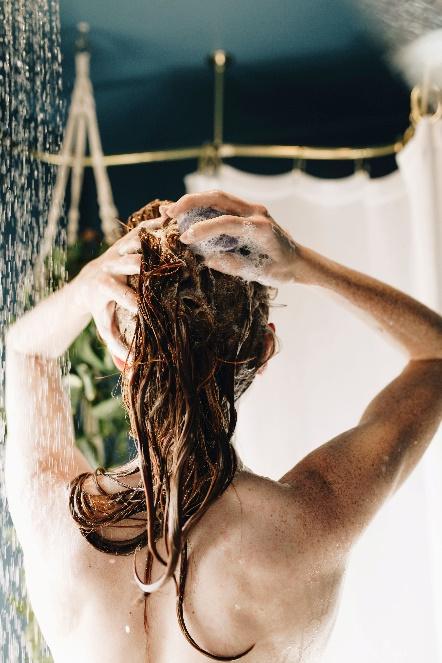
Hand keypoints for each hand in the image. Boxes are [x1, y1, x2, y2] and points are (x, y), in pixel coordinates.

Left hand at [69, 218, 163, 365]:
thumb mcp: (105, 327)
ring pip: (136, 242)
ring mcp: (118, 250)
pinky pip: (142, 229)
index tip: (152, 306)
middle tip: (175, 270)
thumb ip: (116, 347)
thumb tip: (131, 371)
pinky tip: (175, 223)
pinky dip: (158, 225)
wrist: (87, 281)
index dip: (134, 299)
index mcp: (104, 287)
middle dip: (149, 267)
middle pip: (130, 263)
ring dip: (157, 243)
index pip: (120, 293)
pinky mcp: (126, 240)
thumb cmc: (101, 309)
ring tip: (181, 245)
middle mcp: (110, 265)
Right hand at [163, 190, 297, 286]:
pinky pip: (221, 202)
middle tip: (169, 213)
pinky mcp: (246, 210)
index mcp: (261, 228)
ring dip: (193, 200)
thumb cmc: (281, 270)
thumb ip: (234, 265)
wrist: (298, 260)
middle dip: (191, 202)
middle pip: (219, 198)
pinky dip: (201, 205)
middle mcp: (256, 212)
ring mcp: (251, 208)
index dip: (204, 228)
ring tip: (171, 210)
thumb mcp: (260, 274)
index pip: (228, 222)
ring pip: (218, 196)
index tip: (185, 237)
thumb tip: (207, 259)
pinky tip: (185, 212)